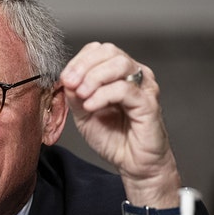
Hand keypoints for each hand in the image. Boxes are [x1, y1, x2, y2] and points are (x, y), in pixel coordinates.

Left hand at [60, 42, 179, 209]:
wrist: (133, 163)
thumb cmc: (113, 138)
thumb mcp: (84, 114)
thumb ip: (75, 95)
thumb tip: (67, 79)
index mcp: (118, 73)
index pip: (98, 50)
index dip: (78, 61)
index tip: (65, 79)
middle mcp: (134, 74)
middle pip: (109, 51)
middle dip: (84, 66)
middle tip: (70, 84)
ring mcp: (144, 87)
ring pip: (119, 64)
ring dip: (94, 77)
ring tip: (82, 96)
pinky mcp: (149, 103)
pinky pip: (125, 89)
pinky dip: (103, 95)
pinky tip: (91, 106)